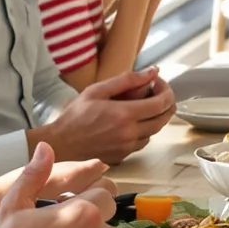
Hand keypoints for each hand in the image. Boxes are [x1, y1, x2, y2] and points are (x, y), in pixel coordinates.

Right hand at [40, 69, 176, 161]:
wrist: (62, 143)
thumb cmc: (75, 116)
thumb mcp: (97, 90)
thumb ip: (127, 80)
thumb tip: (152, 71)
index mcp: (124, 115)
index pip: (161, 104)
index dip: (166, 92)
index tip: (160, 83)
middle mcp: (130, 133)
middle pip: (163, 120)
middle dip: (167, 104)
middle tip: (160, 93)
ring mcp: (127, 147)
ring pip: (154, 132)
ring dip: (156, 118)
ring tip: (146, 106)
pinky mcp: (123, 156)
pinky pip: (142, 142)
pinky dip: (144, 131)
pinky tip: (134, 122)